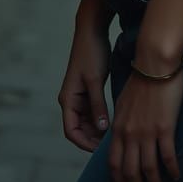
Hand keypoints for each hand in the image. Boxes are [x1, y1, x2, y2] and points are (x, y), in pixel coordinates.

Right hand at [57, 25, 111, 151]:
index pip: (71, 131)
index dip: (84, 143)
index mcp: (67, 99)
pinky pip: (93, 112)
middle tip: (112, 145)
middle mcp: (71, 101)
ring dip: (98, 130)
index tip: (100, 150)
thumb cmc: (91, 53)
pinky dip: (102, 119)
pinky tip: (115, 123)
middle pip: (79, 129)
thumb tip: (101, 128)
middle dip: (93, 139)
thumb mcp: (95, 80)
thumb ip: (97, 105)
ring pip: (88, 122)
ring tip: (115, 137)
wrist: (92, 31)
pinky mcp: (88, 91)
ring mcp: (79, 96)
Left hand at [108, 66, 182, 181]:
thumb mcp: (123, 101)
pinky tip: (177, 177)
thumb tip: (122, 134)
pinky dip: (172, 171)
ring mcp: (146, 132)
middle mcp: (129, 134)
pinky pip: (167, 157)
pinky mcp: (165, 127)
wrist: (155, 62)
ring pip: (148, 170)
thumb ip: (122, 121)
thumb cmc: (142, 78)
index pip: (113, 164)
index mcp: (118, 127)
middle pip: (130, 172)